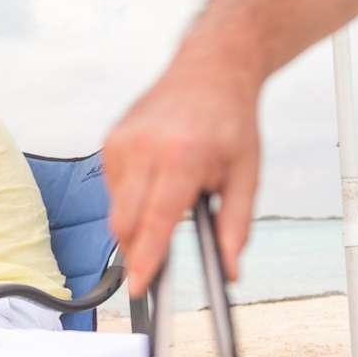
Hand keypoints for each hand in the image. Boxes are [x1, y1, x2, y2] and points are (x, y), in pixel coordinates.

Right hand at [104, 62, 260, 295]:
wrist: (210, 69)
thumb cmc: (230, 121)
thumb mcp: (247, 175)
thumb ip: (236, 226)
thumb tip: (228, 270)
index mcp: (181, 157)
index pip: (156, 220)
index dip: (146, 259)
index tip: (139, 287)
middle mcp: (145, 148)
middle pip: (125, 222)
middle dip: (136, 249)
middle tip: (154, 262)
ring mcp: (122, 142)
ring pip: (116, 209)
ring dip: (136, 220)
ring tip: (171, 194)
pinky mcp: (110, 140)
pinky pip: (113, 189)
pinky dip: (131, 197)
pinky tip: (156, 178)